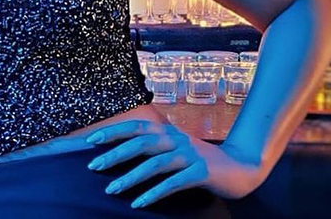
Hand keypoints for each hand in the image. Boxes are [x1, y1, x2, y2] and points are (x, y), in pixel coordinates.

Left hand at [85, 119, 263, 209]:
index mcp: (167, 130)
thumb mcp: (176, 147)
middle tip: (93, 167)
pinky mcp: (200, 172)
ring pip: (153, 163)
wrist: (240, 166)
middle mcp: (175, 138)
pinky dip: (153, 193)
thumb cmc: (200, 159)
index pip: (136, 126)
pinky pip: (172, 183)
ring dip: (130, 177)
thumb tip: (123, 152)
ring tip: (111, 190)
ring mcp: (188, 154)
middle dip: (114, 154)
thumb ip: (155, 146)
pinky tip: (138, 203)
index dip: (113, 132)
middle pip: (140, 143)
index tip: (91, 141)